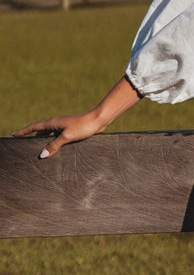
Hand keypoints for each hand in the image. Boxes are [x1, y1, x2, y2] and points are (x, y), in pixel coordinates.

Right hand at [12, 75, 142, 156]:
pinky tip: (55, 148)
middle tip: (22, 141)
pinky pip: (58, 136)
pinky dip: (53, 141)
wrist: (99, 120)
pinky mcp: (71, 130)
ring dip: (42, 139)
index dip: (24, 131)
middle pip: (40, 130)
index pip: (34, 127)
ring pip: (49, 134)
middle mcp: (56, 123)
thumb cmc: (83, 126)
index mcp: (53, 123)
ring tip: (35, 146)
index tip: (14, 135)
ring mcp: (64, 126)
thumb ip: (54, 145)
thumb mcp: (67, 137)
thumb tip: (42, 154)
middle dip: (31, 136)